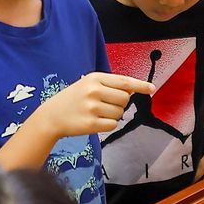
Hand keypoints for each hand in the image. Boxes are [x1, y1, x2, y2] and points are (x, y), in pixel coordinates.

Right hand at [37, 72, 157, 136]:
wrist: (51, 116)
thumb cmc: (73, 99)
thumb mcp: (88, 84)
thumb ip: (109, 85)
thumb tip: (133, 91)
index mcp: (95, 78)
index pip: (124, 81)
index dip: (140, 85)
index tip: (152, 89)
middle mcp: (94, 91)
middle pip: (125, 99)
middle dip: (120, 104)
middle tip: (105, 104)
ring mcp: (92, 108)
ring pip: (120, 113)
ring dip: (113, 115)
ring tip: (97, 113)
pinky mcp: (91, 124)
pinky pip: (113, 125)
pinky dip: (108, 125)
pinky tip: (95, 121)